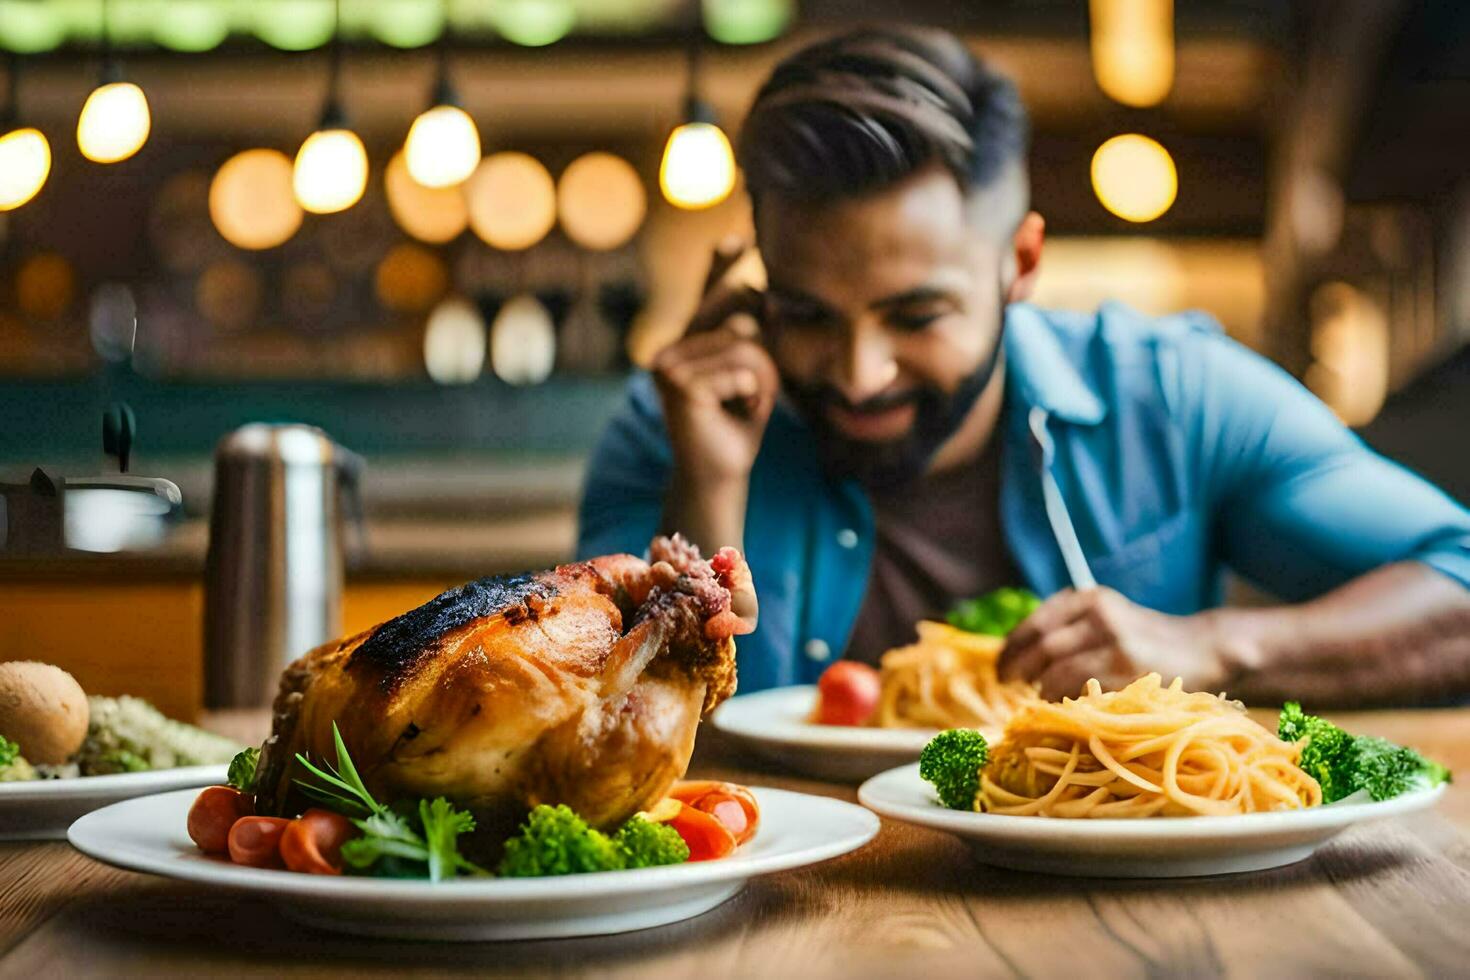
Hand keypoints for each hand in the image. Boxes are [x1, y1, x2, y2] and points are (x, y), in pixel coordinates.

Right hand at [652, 242, 778, 487]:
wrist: (721, 472)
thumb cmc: (737, 424)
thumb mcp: (753, 374)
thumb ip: (753, 336)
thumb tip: (758, 294)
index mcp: (687, 340)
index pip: (708, 295)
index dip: (720, 265)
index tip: (736, 239)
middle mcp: (671, 346)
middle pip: (740, 319)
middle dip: (764, 357)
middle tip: (752, 394)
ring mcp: (668, 363)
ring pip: (745, 346)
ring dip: (761, 381)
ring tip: (744, 406)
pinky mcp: (678, 383)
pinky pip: (741, 372)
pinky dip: (751, 395)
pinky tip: (735, 413)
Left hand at [998, 587, 1233, 699]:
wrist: (1202, 646)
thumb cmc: (1145, 637)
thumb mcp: (1108, 616)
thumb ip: (1070, 625)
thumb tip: (1020, 652)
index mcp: (1091, 598)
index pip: (1037, 622)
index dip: (1012, 646)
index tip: (1000, 664)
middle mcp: (1100, 616)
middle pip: (1042, 646)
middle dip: (1017, 668)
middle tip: (1006, 684)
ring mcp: (1114, 644)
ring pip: (1058, 671)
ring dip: (1042, 689)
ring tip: (1040, 696)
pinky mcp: (1127, 671)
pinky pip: (1081, 690)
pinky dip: (1066, 700)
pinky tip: (1064, 704)